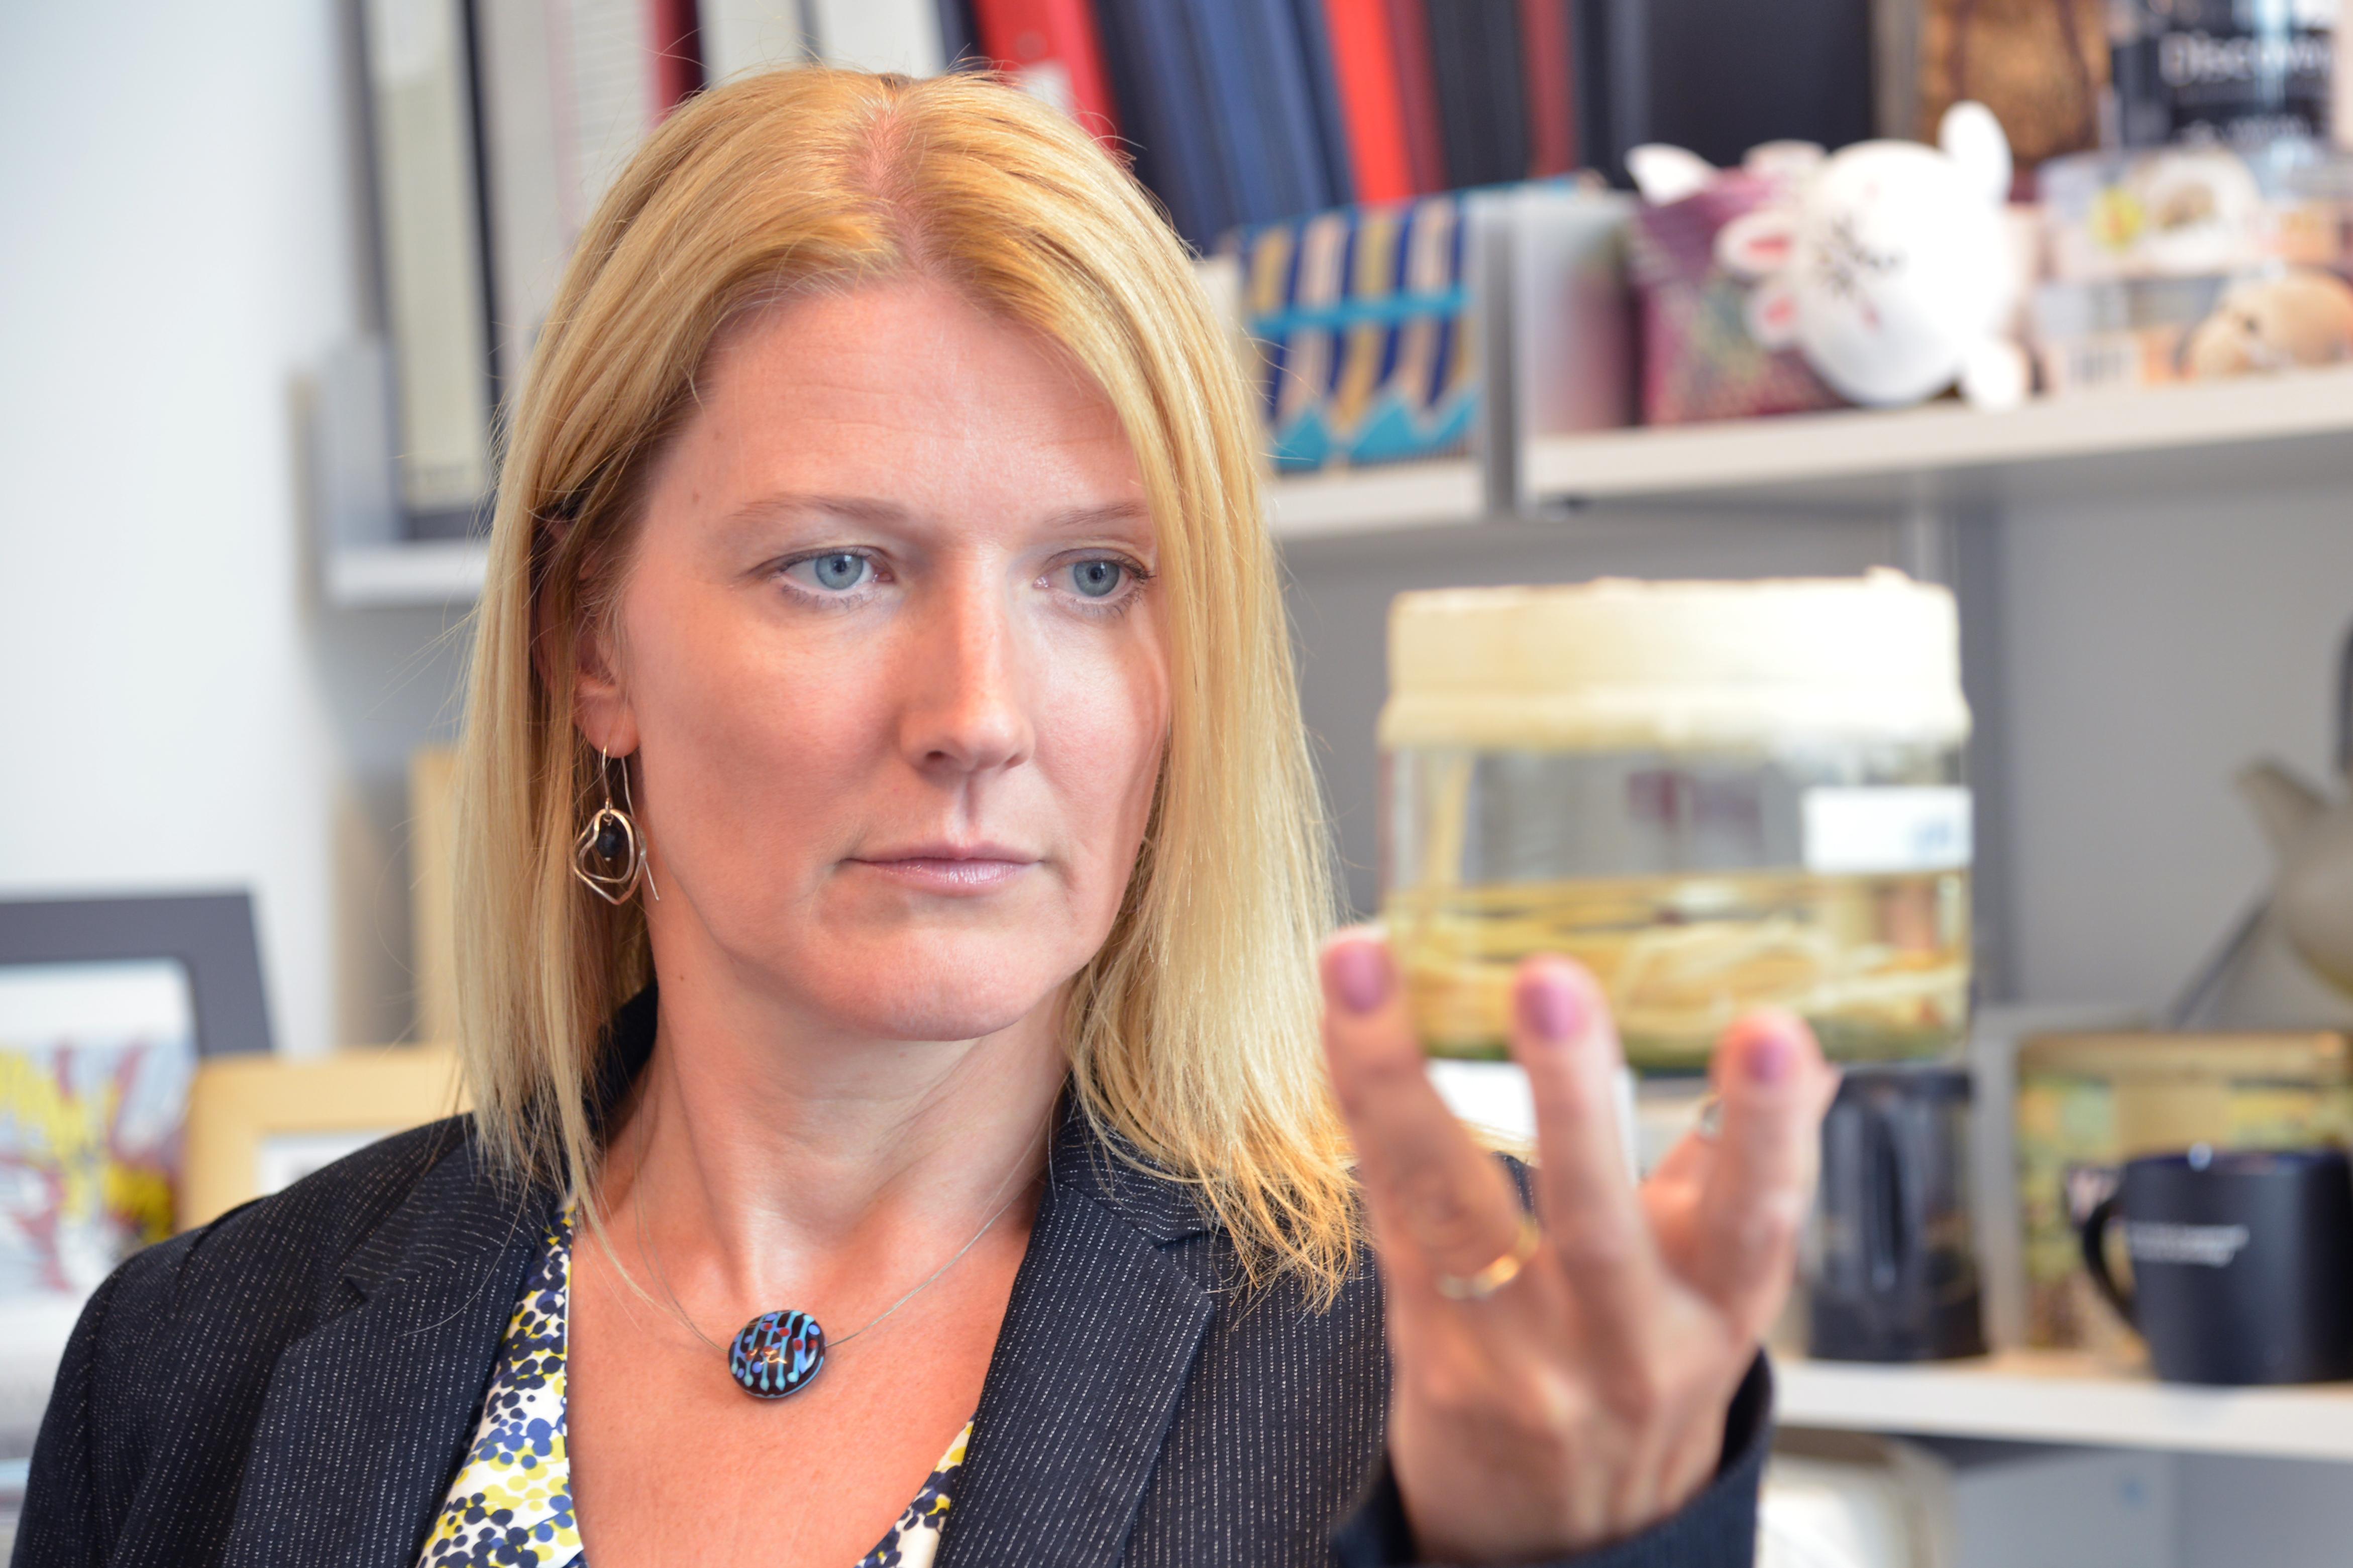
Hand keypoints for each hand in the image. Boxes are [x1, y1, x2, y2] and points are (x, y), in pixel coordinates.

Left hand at [1319, 930, 1835, 1562]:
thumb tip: (1812, 1051)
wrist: (1559, 1535)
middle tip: (1552, 983)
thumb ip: (1740, 1166)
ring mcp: (1519, 1358)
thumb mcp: (1710, 1285)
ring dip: (1404, 1081)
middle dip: (1574, 1095)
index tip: (1772, 1033)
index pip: (1758, 1215)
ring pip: (1454, 1209)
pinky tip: (1339, 1021)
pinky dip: (1359, 1110)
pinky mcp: (1431, 1358)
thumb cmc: (1633, 1371)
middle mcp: (1624, 1340)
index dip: (1770, 1127)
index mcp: (1716, 1306)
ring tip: (1368, 972)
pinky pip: (1387, 1217)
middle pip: (1596, 1218)